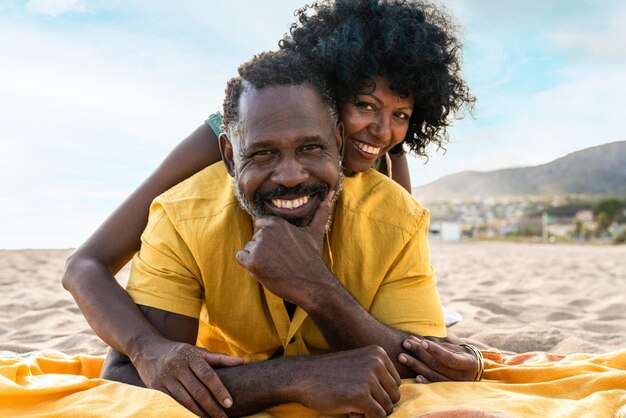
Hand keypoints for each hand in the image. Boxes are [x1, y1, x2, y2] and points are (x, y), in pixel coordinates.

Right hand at [135, 339, 242, 416]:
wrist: (148, 349)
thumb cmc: (180, 352)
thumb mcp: (198, 351)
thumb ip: (219, 358)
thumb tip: (241, 362)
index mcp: (190, 355)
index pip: (208, 375)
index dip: (219, 390)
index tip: (230, 404)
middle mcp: (177, 366)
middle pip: (198, 391)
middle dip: (212, 407)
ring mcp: (165, 378)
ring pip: (185, 400)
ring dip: (199, 413)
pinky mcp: (156, 388)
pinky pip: (172, 403)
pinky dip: (184, 412)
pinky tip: (194, 417)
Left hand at [236, 191, 334, 306]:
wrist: (310, 283)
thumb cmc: (311, 257)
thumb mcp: (315, 232)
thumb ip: (321, 212)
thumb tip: (331, 194)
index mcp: (276, 222)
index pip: (260, 224)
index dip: (268, 237)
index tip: (280, 247)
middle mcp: (265, 232)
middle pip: (254, 238)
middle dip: (263, 249)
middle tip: (280, 259)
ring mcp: (258, 247)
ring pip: (248, 248)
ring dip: (257, 258)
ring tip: (274, 265)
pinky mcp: (252, 262)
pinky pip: (241, 258)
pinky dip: (249, 265)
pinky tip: (264, 269)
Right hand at [297, 345, 400, 417]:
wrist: (303, 377)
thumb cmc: (330, 374)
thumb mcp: (359, 364)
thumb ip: (378, 374)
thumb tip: (398, 396)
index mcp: (378, 353)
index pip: (396, 382)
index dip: (381, 393)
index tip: (362, 393)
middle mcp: (377, 363)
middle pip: (395, 395)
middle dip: (379, 404)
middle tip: (358, 404)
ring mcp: (369, 379)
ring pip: (388, 407)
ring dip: (372, 413)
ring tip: (353, 408)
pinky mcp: (361, 396)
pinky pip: (378, 416)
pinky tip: (350, 414)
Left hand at [397, 336, 477, 381]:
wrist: (472, 371)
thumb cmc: (460, 355)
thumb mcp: (455, 349)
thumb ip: (438, 346)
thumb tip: (415, 340)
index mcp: (468, 363)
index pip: (450, 358)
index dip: (435, 350)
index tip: (422, 342)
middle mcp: (463, 377)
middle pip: (437, 366)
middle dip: (419, 354)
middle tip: (405, 344)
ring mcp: (455, 386)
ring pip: (433, 375)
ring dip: (415, 365)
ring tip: (402, 356)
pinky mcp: (448, 392)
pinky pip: (434, 386)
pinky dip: (424, 381)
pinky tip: (414, 376)